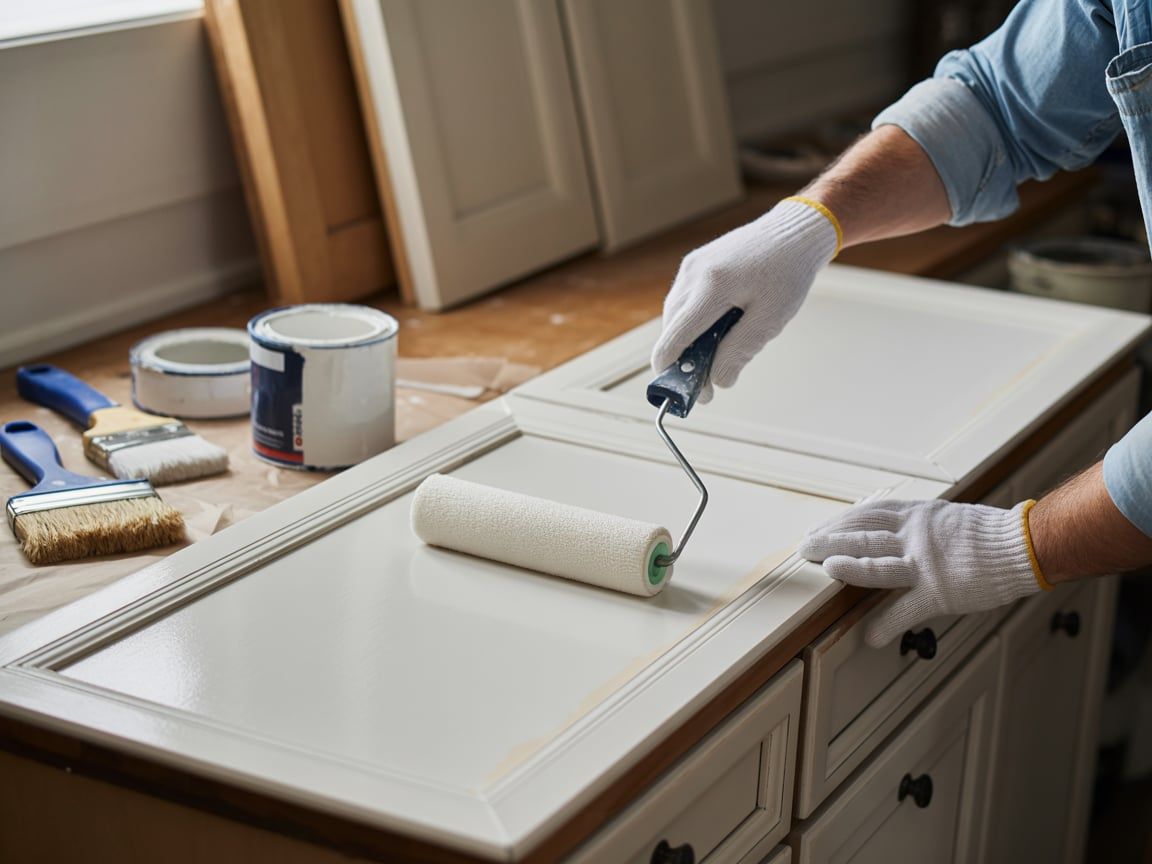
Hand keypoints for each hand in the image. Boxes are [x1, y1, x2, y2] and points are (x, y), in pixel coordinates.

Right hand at [651, 198, 838, 401]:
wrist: (794, 231)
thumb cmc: (788, 274)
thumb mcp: (770, 319)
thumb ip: (739, 351)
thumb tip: (716, 381)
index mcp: (711, 287)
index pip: (674, 338)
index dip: (671, 371)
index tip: (683, 394)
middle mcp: (693, 274)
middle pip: (671, 330)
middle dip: (684, 361)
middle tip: (709, 384)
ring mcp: (690, 267)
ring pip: (675, 317)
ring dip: (688, 341)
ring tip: (717, 355)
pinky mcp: (694, 264)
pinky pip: (684, 302)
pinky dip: (693, 322)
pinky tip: (716, 330)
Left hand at [799, 499, 1041, 646]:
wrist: (1024, 545)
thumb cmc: (987, 534)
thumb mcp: (944, 517)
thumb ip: (915, 524)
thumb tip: (887, 528)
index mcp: (916, 516)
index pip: (868, 515)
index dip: (840, 522)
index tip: (818, 528)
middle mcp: (916, 536)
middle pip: (864, 536)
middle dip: (831, 540)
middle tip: (805, 546)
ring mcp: (926, 564)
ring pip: (878, 565)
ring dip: (849, 569)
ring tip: (827, 570)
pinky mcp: (941, 592)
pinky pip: (907, 610)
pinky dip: (887, 624)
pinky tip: (871, 637)